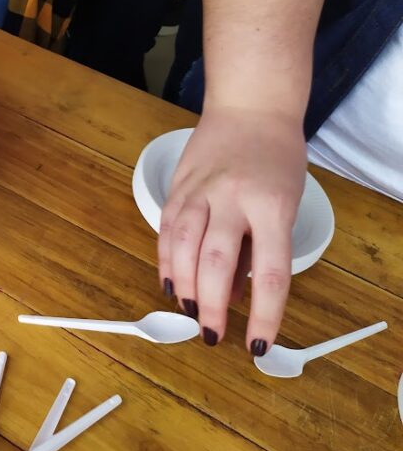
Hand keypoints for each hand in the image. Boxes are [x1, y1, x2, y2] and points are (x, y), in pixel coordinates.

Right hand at [158, 107, 306, 352]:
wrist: (249, 106)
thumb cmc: (277, 158)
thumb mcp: (285, 203)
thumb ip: (259, 248)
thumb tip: (233, 293)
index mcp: (272, 205)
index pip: (270, 271)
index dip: (263, 314)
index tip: (257, 344)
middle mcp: (232, 198)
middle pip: (216, 261)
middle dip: (210, 305)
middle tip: (210, 333)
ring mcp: (200, 190)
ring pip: (183, 246)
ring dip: (182, 285)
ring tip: (187, 310)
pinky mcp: (178, 186)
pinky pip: (166, 230)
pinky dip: (165, 260)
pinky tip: (168, 281)